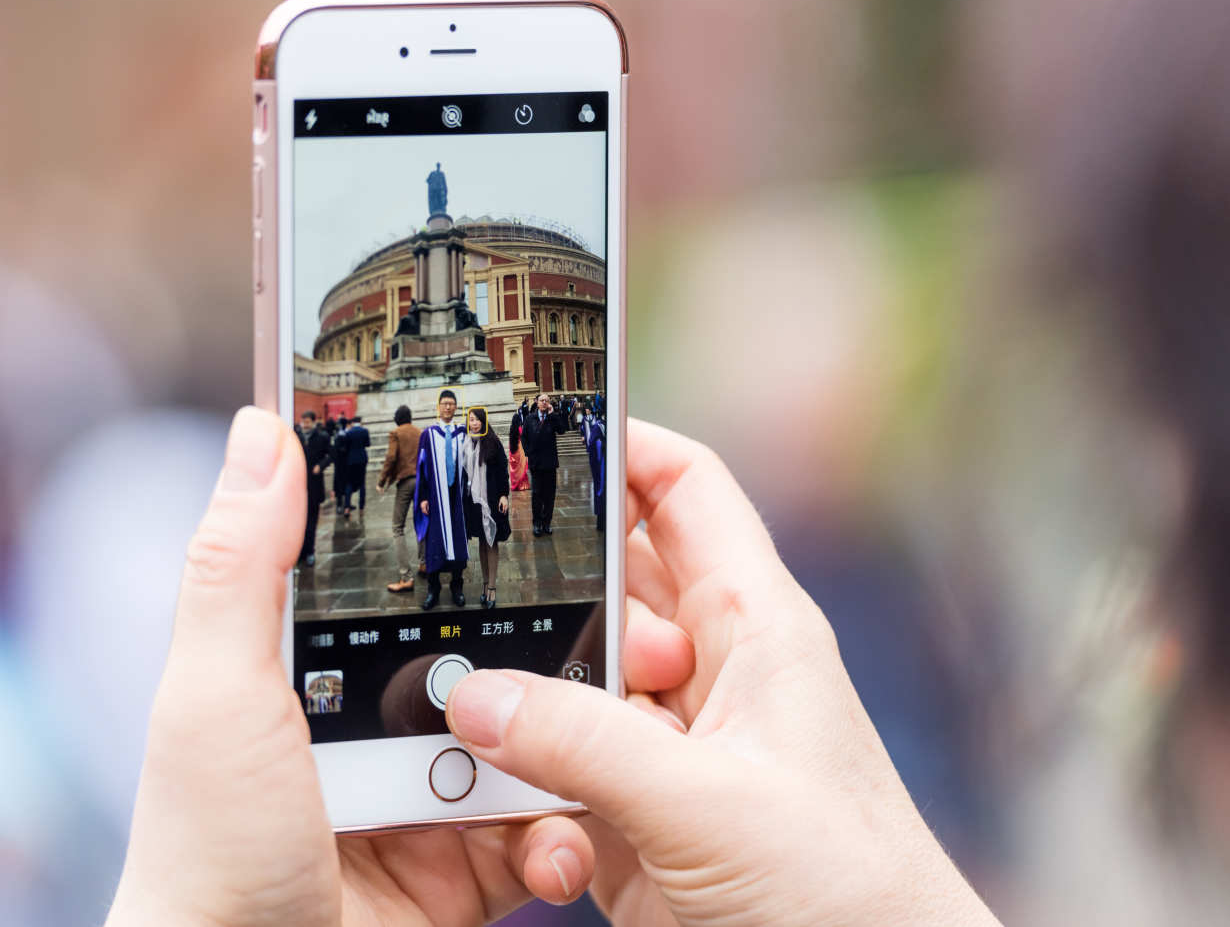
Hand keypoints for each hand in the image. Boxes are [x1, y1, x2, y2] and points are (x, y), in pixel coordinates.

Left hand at [105, 408, 596, 926]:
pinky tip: (560, 845)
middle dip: (572, 653)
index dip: (492, 552)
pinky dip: (566, 840)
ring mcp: (431, 797)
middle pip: (500, 663)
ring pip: (538, 746)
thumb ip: (239, 571)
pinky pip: (542, 835)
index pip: (420, 586)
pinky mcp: (468, 869)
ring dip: (586, 749)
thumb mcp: (217, 699)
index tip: (564, 519)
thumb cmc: (208, 856)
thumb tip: (258, 431)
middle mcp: (383, 724)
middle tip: (640, 637)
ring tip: (620, 744)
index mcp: (325, 669)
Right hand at [445, 418, 1000, 926]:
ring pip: (571, 677)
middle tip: (464, 584)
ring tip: (467, 700)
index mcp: (753, 625)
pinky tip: (501, 794)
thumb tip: (479, 696)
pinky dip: (524, 775)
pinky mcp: (639, 810)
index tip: (536, 430)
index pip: (686, 490)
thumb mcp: (711, 803)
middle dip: (542, 583)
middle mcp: (709, 669)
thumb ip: (588, 745)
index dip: (621, 444)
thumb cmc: (847, 892)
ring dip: (525, 692)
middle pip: (609, 582)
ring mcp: (670, 741)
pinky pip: (560, 763)